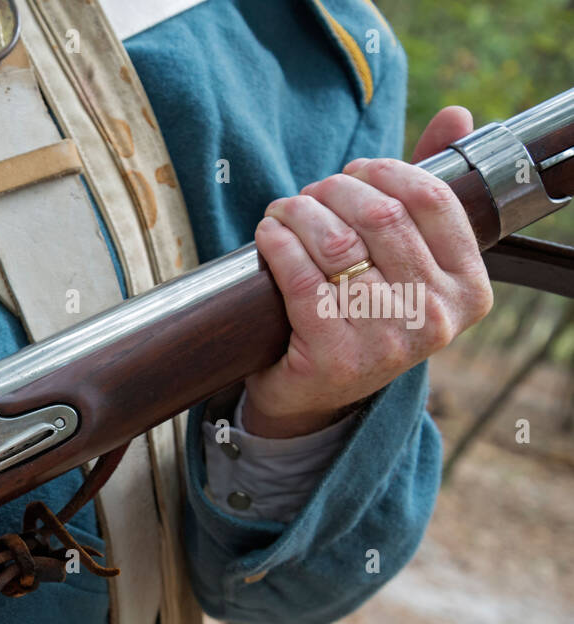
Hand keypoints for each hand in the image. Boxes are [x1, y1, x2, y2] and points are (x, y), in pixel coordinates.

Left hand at [245, 106, 493, 436]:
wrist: (316, 394)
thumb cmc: (363, 313)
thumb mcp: (407, 261)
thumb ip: (430, 193)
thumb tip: (455, 115)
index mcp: (468, 289)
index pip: (432, 201)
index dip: (386, 172)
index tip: (354, 172)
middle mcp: (434, 317)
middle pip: (380, 217)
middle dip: (333, 192)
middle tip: (309, 194)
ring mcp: (385, 341)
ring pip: (336, 244)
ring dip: (299, 213)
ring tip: (284, 211)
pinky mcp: (334, 357)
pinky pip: (301, 277)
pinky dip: (277, 243)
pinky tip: (268, 234)